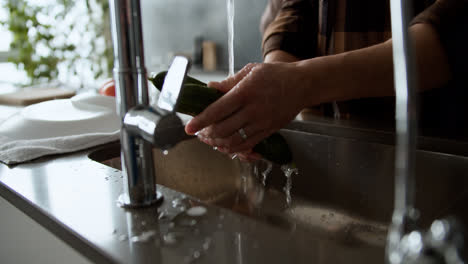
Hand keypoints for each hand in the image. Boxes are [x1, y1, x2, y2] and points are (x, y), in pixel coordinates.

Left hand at [185, 62, 305, 153]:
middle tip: (199, 132)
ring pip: (233, 140)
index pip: (217, 110)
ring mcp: (261, 122)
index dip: (200, 121)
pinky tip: (225, 145)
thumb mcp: (251, 71)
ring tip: (210, 139)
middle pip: (222, 129)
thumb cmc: (276, 75)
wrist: (303, 85)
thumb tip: (209, 88)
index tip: (189, 127)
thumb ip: (229, 82)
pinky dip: (233, 148)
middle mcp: (253, 109)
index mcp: (245, 92)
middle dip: (206, 134)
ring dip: (217, 142)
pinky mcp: (269, 130)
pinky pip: (247, 145)